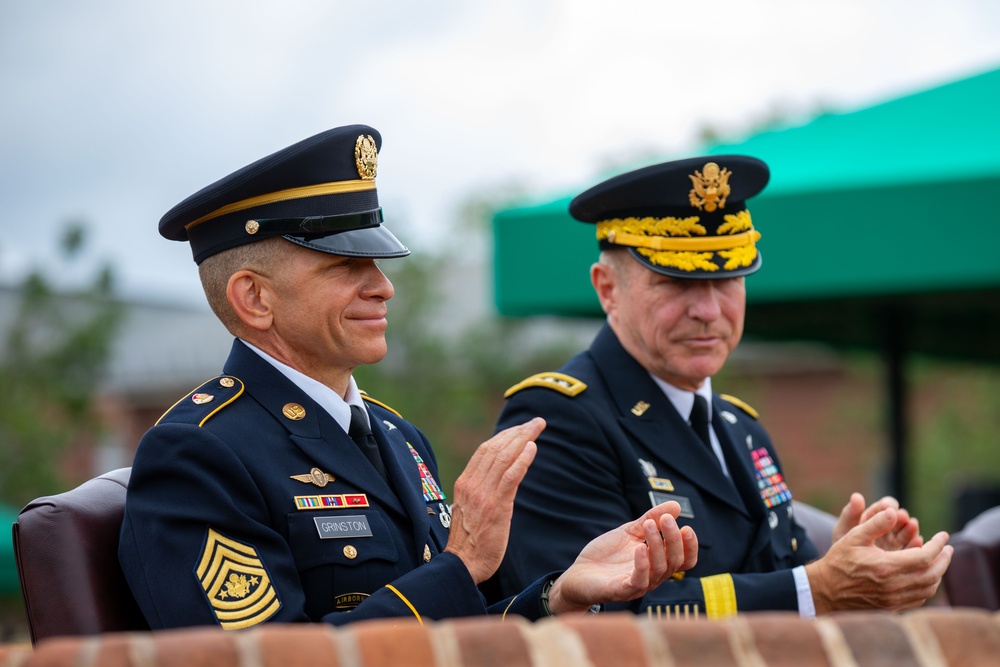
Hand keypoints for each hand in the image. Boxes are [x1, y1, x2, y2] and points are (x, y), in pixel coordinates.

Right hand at [444, 418, 542, 582]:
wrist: (462, 564)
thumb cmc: (468, 542)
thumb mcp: (468, 509)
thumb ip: (479, 492)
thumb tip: (493, 482)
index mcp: (464, 483)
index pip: (485, 450)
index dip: (504, 435)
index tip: (520, 428)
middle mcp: (472, 484)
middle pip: (496, 448)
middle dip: (518, 431)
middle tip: (536, 422)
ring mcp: (483, 494)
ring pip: (504, 457)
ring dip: (523, 439)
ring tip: (538, 427)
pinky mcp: (496, 506)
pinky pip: (510, 477)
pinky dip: (521, 460)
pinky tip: (532, 448)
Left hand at [546, 501, 697, 613]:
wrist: (578, 573)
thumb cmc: (607, 555)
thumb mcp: (630, 532)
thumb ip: (651, 519)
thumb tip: (676, 505)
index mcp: (657, 563)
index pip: (684, 560)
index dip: (690, 546)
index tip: (687, 527)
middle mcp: (653, 576)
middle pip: (675, 562)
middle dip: (673, 539)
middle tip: (667, 519)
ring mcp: (638, 585)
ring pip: (659, 569)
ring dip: (656, 545)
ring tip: (649, 525)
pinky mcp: (621, 590)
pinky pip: (639, 581)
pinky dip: (642, 564)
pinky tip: (639, 548)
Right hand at [807, 506, 952, 613]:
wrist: (826, 590)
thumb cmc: (839, 560)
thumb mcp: (853, 536)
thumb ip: (876, 523)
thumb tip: (894, 511)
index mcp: (886, 566)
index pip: (925, 556)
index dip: (937, 545)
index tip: (943, 535)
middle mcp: (893, 586)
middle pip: (932, 575)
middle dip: (944, 560)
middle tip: (947, 548)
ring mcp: (893, 599)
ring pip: (928, 589)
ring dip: (938, 574)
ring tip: (939, 561)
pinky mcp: (891, 607)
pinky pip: (918, 599)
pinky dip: (927, 587)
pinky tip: (925, 576)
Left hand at [832, 493, 922, 549]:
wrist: (844, 573)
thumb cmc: (842, 547)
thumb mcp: (843, 530)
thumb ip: (850, 515)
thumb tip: (856, 496)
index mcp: (875, 517)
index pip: (886, 506)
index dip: (887, 505)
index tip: (886, 505)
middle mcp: (889, 528)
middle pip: (900, 520)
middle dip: (901, 518)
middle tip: (903, 516)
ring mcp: (897, 543)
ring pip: (908, 534)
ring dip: (911, 530)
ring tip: (912, 525)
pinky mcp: (903, 558)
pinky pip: (911, 550)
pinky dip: (914, 545)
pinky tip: (917, 542)